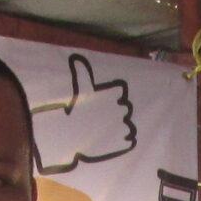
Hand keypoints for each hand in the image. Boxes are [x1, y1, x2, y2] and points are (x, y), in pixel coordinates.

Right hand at [33, 53, 137, 171]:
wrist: (71, 137)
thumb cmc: (76, 113)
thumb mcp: (81, 91)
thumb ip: (83, 75)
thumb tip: (77, 59)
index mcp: (113, 95)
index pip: (120, 94)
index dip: (112, 98)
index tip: (101, 105)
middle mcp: (121, 109)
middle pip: (125, 109)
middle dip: (116, 114)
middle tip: (101, 120)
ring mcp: (124, 126)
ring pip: (128, 126)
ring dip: (120, 128)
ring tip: (104, 131)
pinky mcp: (124, 141)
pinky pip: (129, 140)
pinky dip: (122, 141)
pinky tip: (109, 140)